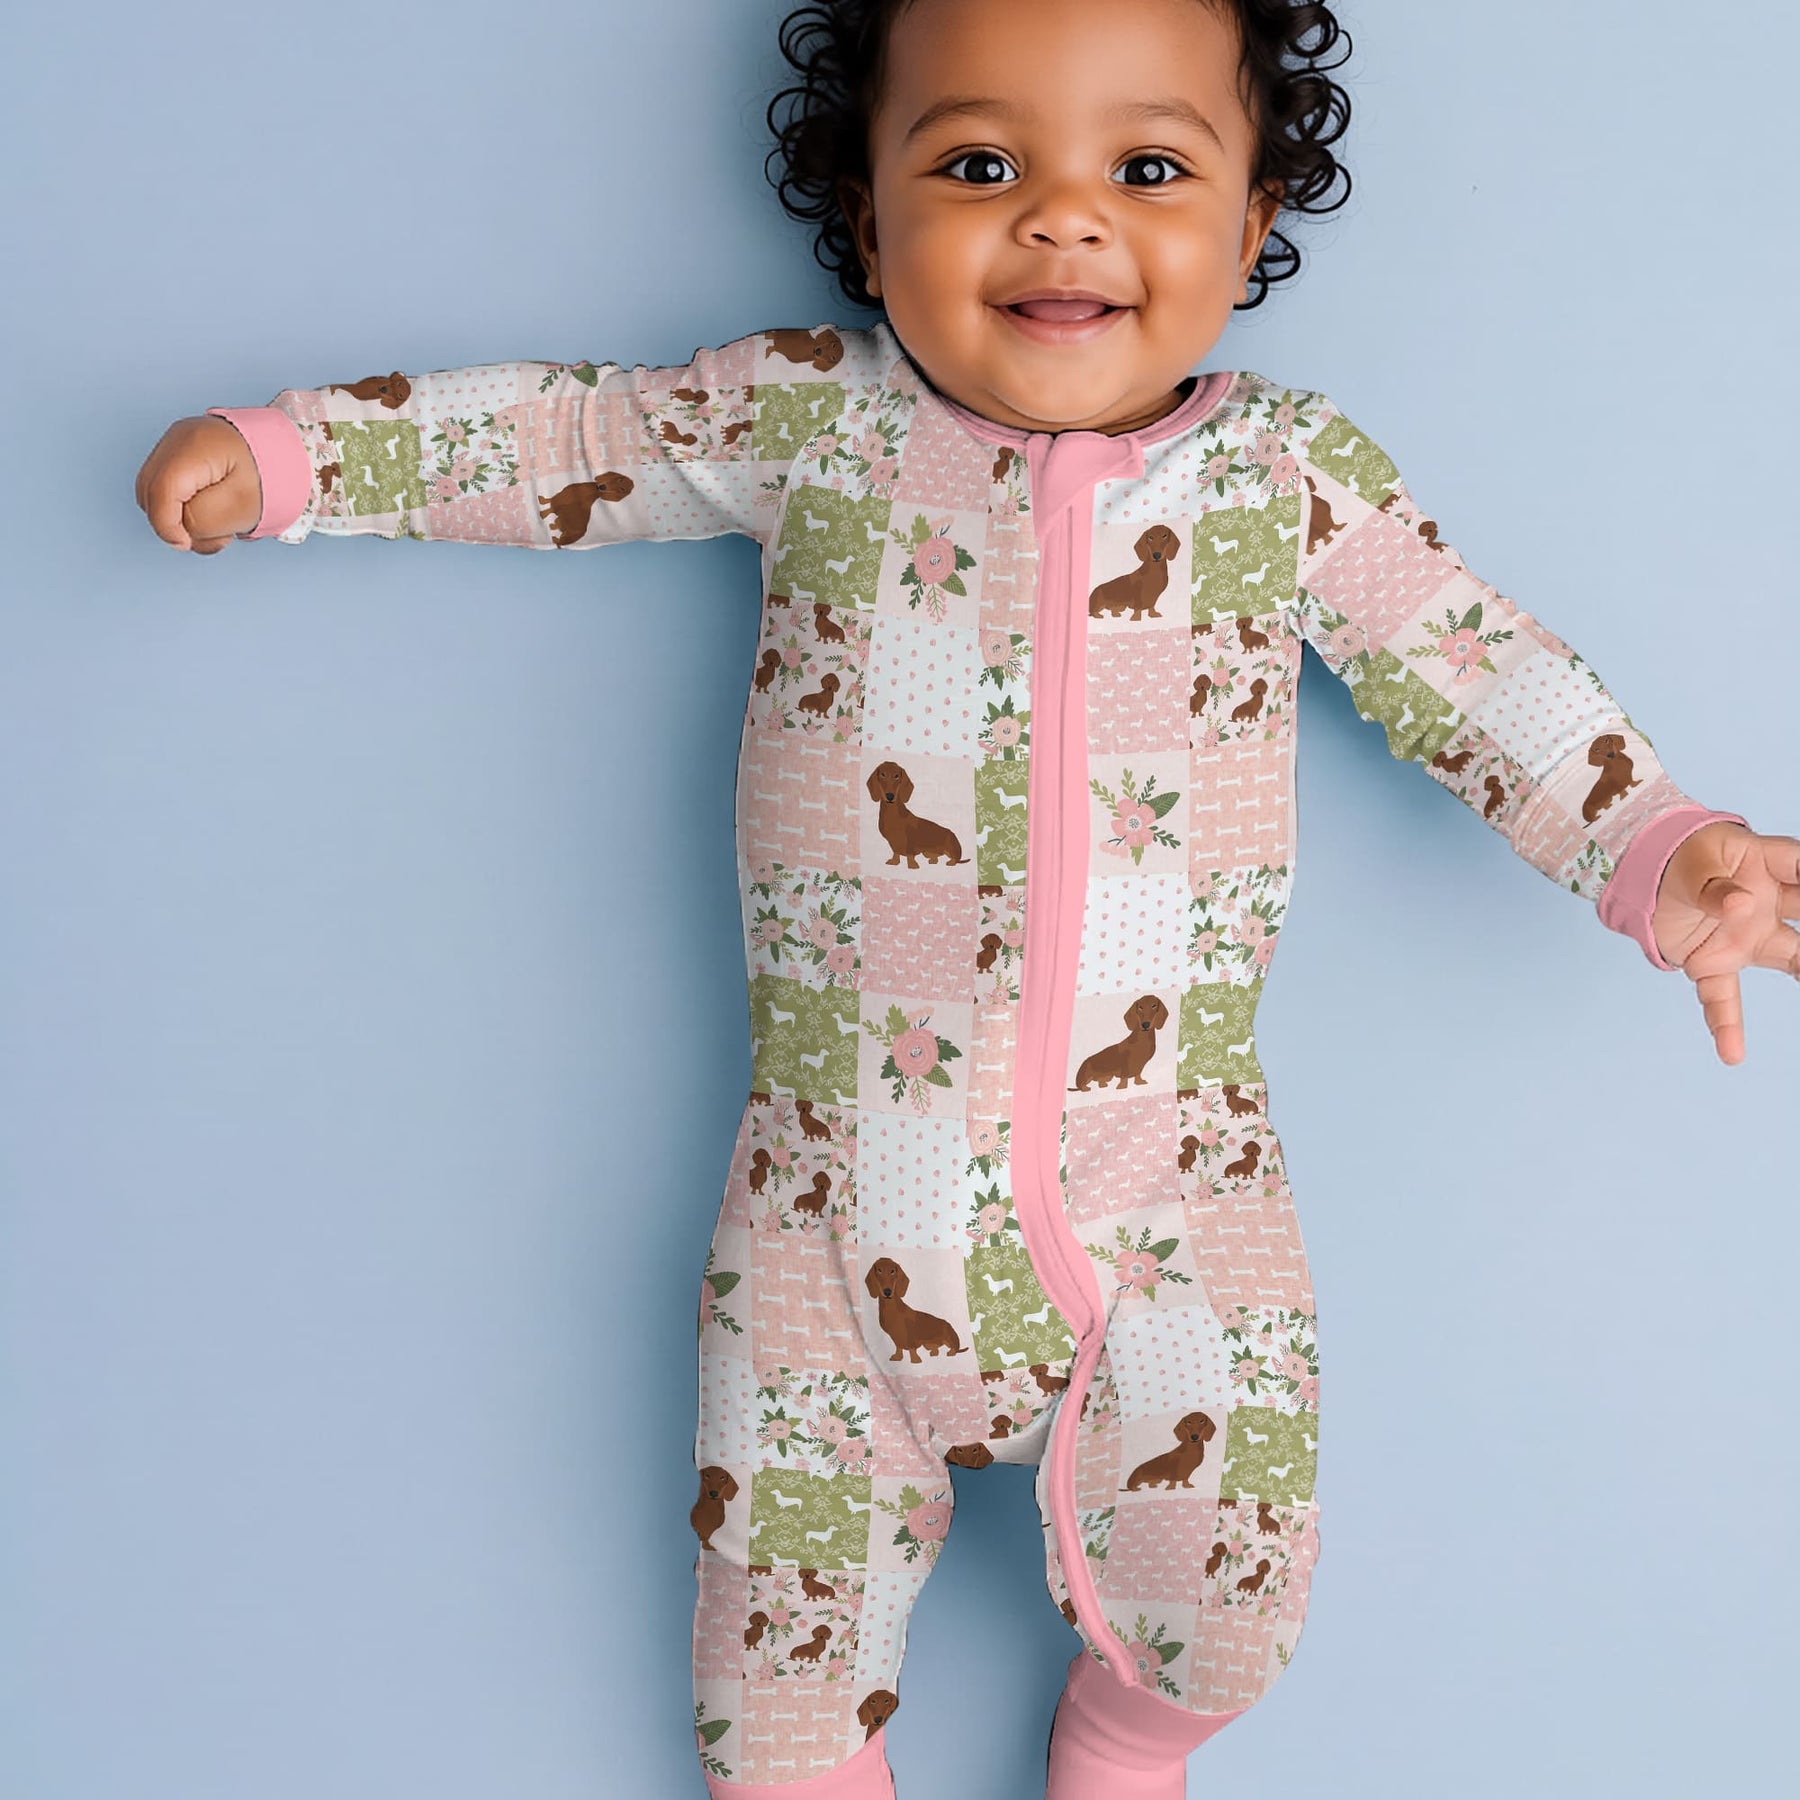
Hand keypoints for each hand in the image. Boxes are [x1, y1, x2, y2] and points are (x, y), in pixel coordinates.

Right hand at [134, 415, 263, 553]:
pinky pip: (164, 488)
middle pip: (151, 494)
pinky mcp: (178, 454)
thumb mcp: (240, 508)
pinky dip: (181, 507)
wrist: (284, 454)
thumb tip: (177, 531)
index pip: (160, 491)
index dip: (166, 526)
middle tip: (215, 535)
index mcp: (195, 447)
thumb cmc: (268, 479)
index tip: (186, 544)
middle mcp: (177, 439)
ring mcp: (174, 444)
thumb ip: (201, 521)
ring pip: (153, 493)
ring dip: (179, 518)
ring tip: (219, 524)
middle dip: (175, 524)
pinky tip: (210, 511)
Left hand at [1652, 821, 1799, 1063]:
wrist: (1647, 878)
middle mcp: (1765, 903)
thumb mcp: (1693, 863)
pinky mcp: (1714, 963)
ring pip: (1790, 959)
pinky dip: (1726, 1024)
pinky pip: (1723, 996)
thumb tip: (1738, 905)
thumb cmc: (1683, 859)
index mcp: (1764, 865)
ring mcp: (1743, 936)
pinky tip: (1732, 1054)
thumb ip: (1712, 886)